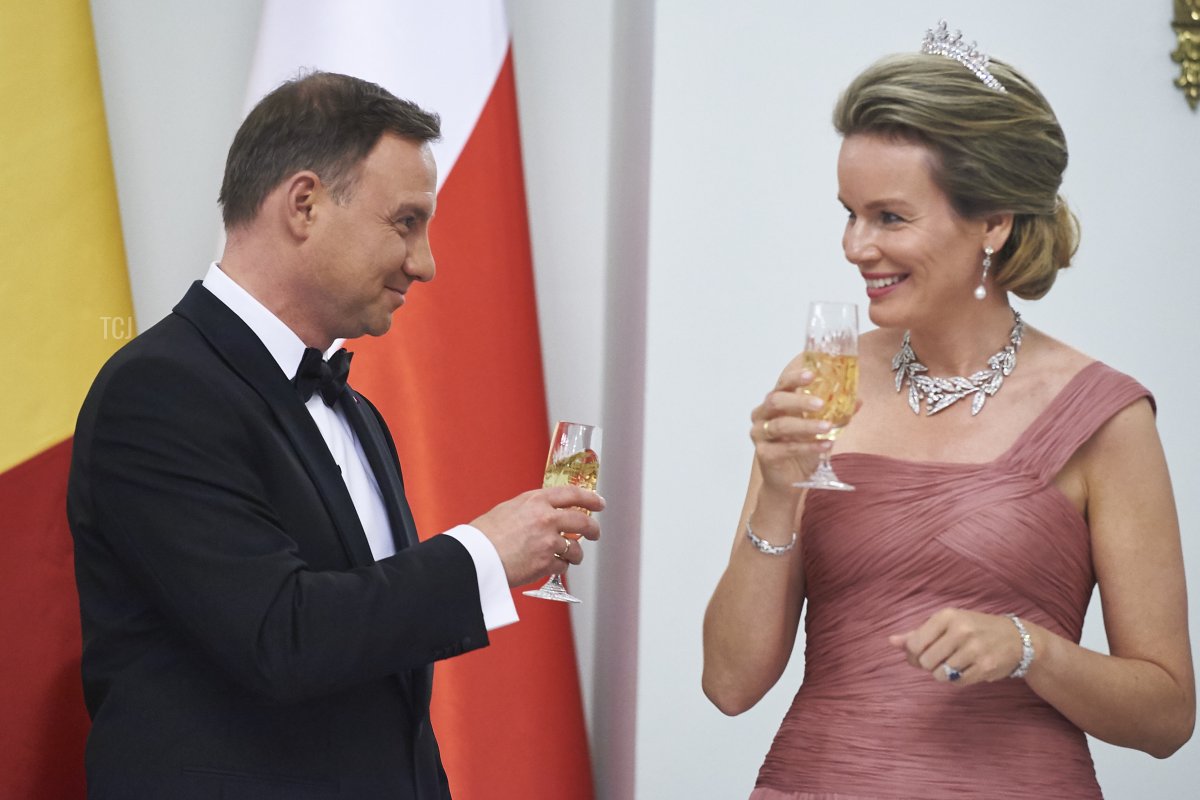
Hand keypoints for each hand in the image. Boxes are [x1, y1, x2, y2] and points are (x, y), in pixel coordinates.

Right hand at [471, 486, 603, 586]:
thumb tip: (547, 513)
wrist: (475, 557)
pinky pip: (563, 566)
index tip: (599, 502)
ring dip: (575, 554)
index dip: (590, 498)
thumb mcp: (509, 509)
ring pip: (575, 548)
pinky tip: (551, 566)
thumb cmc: (485, 534)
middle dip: (593, 529)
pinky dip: (559, 567)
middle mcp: (546, 518)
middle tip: (594, 533)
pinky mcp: (546, 563)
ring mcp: (548, 541)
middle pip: (583, 522)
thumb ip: (532, 508)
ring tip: (568, 556)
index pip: (572, 494)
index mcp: (536, 500)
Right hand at [750, 361, 843, 490]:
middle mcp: (762, 416)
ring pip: (780, 425)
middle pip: (776, 401)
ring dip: (806, 425)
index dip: (794, 378)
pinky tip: (824, 446)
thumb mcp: (819, 429)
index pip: (781, 385)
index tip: (812, 375)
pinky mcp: (764, 454)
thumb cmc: (800, 450)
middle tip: (821, 403)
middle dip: (799, 401)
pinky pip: (785, 448)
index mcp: (774, 404)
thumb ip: (835, 414)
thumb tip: (858, 400)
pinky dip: (807, 447)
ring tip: (827, 427)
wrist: (788, 481)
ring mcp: (760, 435)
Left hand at [889, 608, 1025, 685]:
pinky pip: (957, 683)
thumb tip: (891, 641)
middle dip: (929, 664)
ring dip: (943, 673)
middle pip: (925, 661)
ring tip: (954, 663)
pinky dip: (957, 680)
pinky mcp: (985, 667)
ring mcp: (974, 649)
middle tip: (940, 659)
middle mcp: (960, 630)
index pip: (914, 644)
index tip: (921, 654)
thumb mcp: (946, 623)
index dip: (912, 654)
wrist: (1016, 638)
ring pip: (939, 674)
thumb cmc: (975, 628)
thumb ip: (918, 633)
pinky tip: (965, 669)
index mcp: (947, 616)